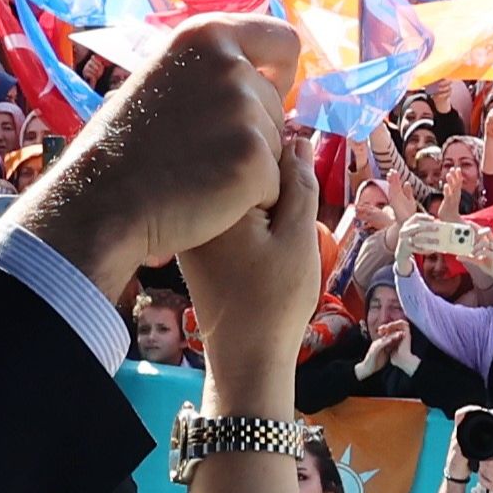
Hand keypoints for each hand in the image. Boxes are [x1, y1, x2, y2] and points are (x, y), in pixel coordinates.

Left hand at [166, 122, 330, 435]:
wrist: (244, 355)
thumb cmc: (276, 298)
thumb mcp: (299, 235)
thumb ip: (299, 183)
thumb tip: (296, 136)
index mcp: (219, 194)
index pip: (256, 145)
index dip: (288, 159)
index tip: (300, 185)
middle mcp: (194, 201)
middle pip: (241, 163)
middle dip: (272, 177)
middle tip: (288, 222)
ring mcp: (192, 223)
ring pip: (234, 187)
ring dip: (261, 198)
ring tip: (276, 238)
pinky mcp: (194, 240)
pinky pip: (224, 210)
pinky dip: (246, 219)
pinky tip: (261, 248)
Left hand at [473, 446, 492, 492]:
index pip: (490, 453)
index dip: (490, 448)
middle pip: (484, 460)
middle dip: (486, 455)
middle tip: (492, 452)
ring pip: (482, 469)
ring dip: (483, 463)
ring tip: (489, 459)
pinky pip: (482, 480)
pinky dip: (480, 474)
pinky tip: (485, 471)